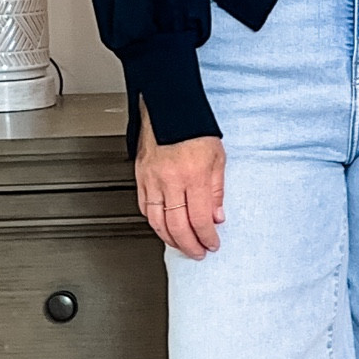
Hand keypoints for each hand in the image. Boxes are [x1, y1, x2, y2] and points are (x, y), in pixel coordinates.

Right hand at [135, 102, 224, 260]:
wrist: (169, 107)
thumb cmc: (194, 126)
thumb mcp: (218, 158)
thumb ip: (217, 190)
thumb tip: (217, 216)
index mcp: (193, 176)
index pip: (200, 220)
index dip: (207, 238)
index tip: (212, 244)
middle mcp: (171, 180)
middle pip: (177, 227)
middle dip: (189, 245)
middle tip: (197, 251)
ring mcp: (152, 179)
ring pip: (157, 222)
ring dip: (170, 238)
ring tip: (181, 244)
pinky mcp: (141, 176)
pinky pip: (144, 207)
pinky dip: (154, 222)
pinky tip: (162, 226)